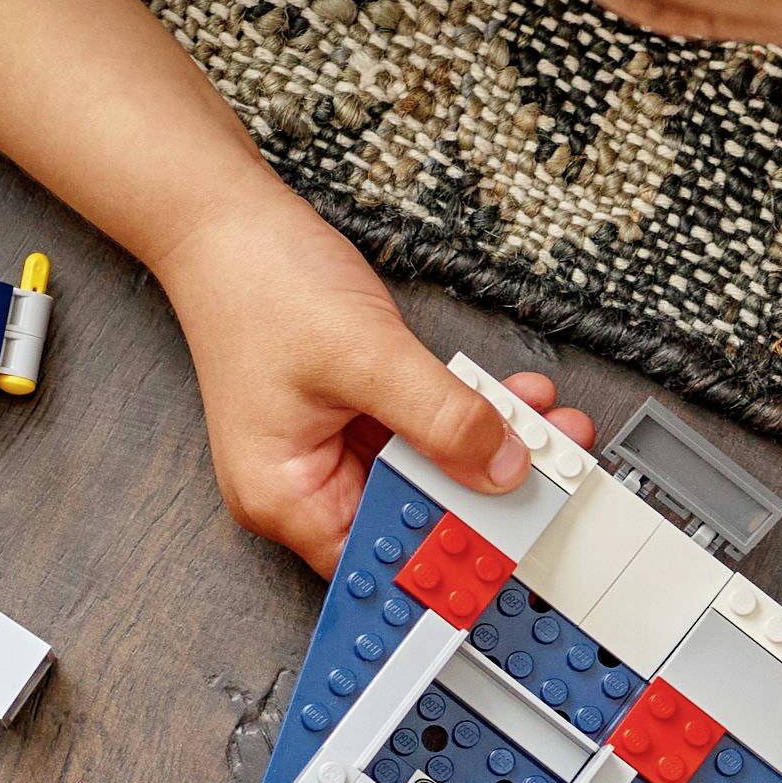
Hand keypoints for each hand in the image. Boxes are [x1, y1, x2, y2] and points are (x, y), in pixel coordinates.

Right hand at [153, 184, 594, 574]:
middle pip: (413, 517)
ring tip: (547, 426)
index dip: (450, 562)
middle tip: (556, 469)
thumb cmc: (259, 282)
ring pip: (429, 473)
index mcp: (285, 495)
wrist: (225, 220)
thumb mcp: (366, 355)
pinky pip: (423, 433)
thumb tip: (504, 470)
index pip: (380, 560)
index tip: (520, 545)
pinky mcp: (355, 415)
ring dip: (489, 449)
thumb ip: (441, 418)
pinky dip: (467, 416)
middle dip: (489, 493)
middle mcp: (305, 484)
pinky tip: (510, 399)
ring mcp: (331, 448)